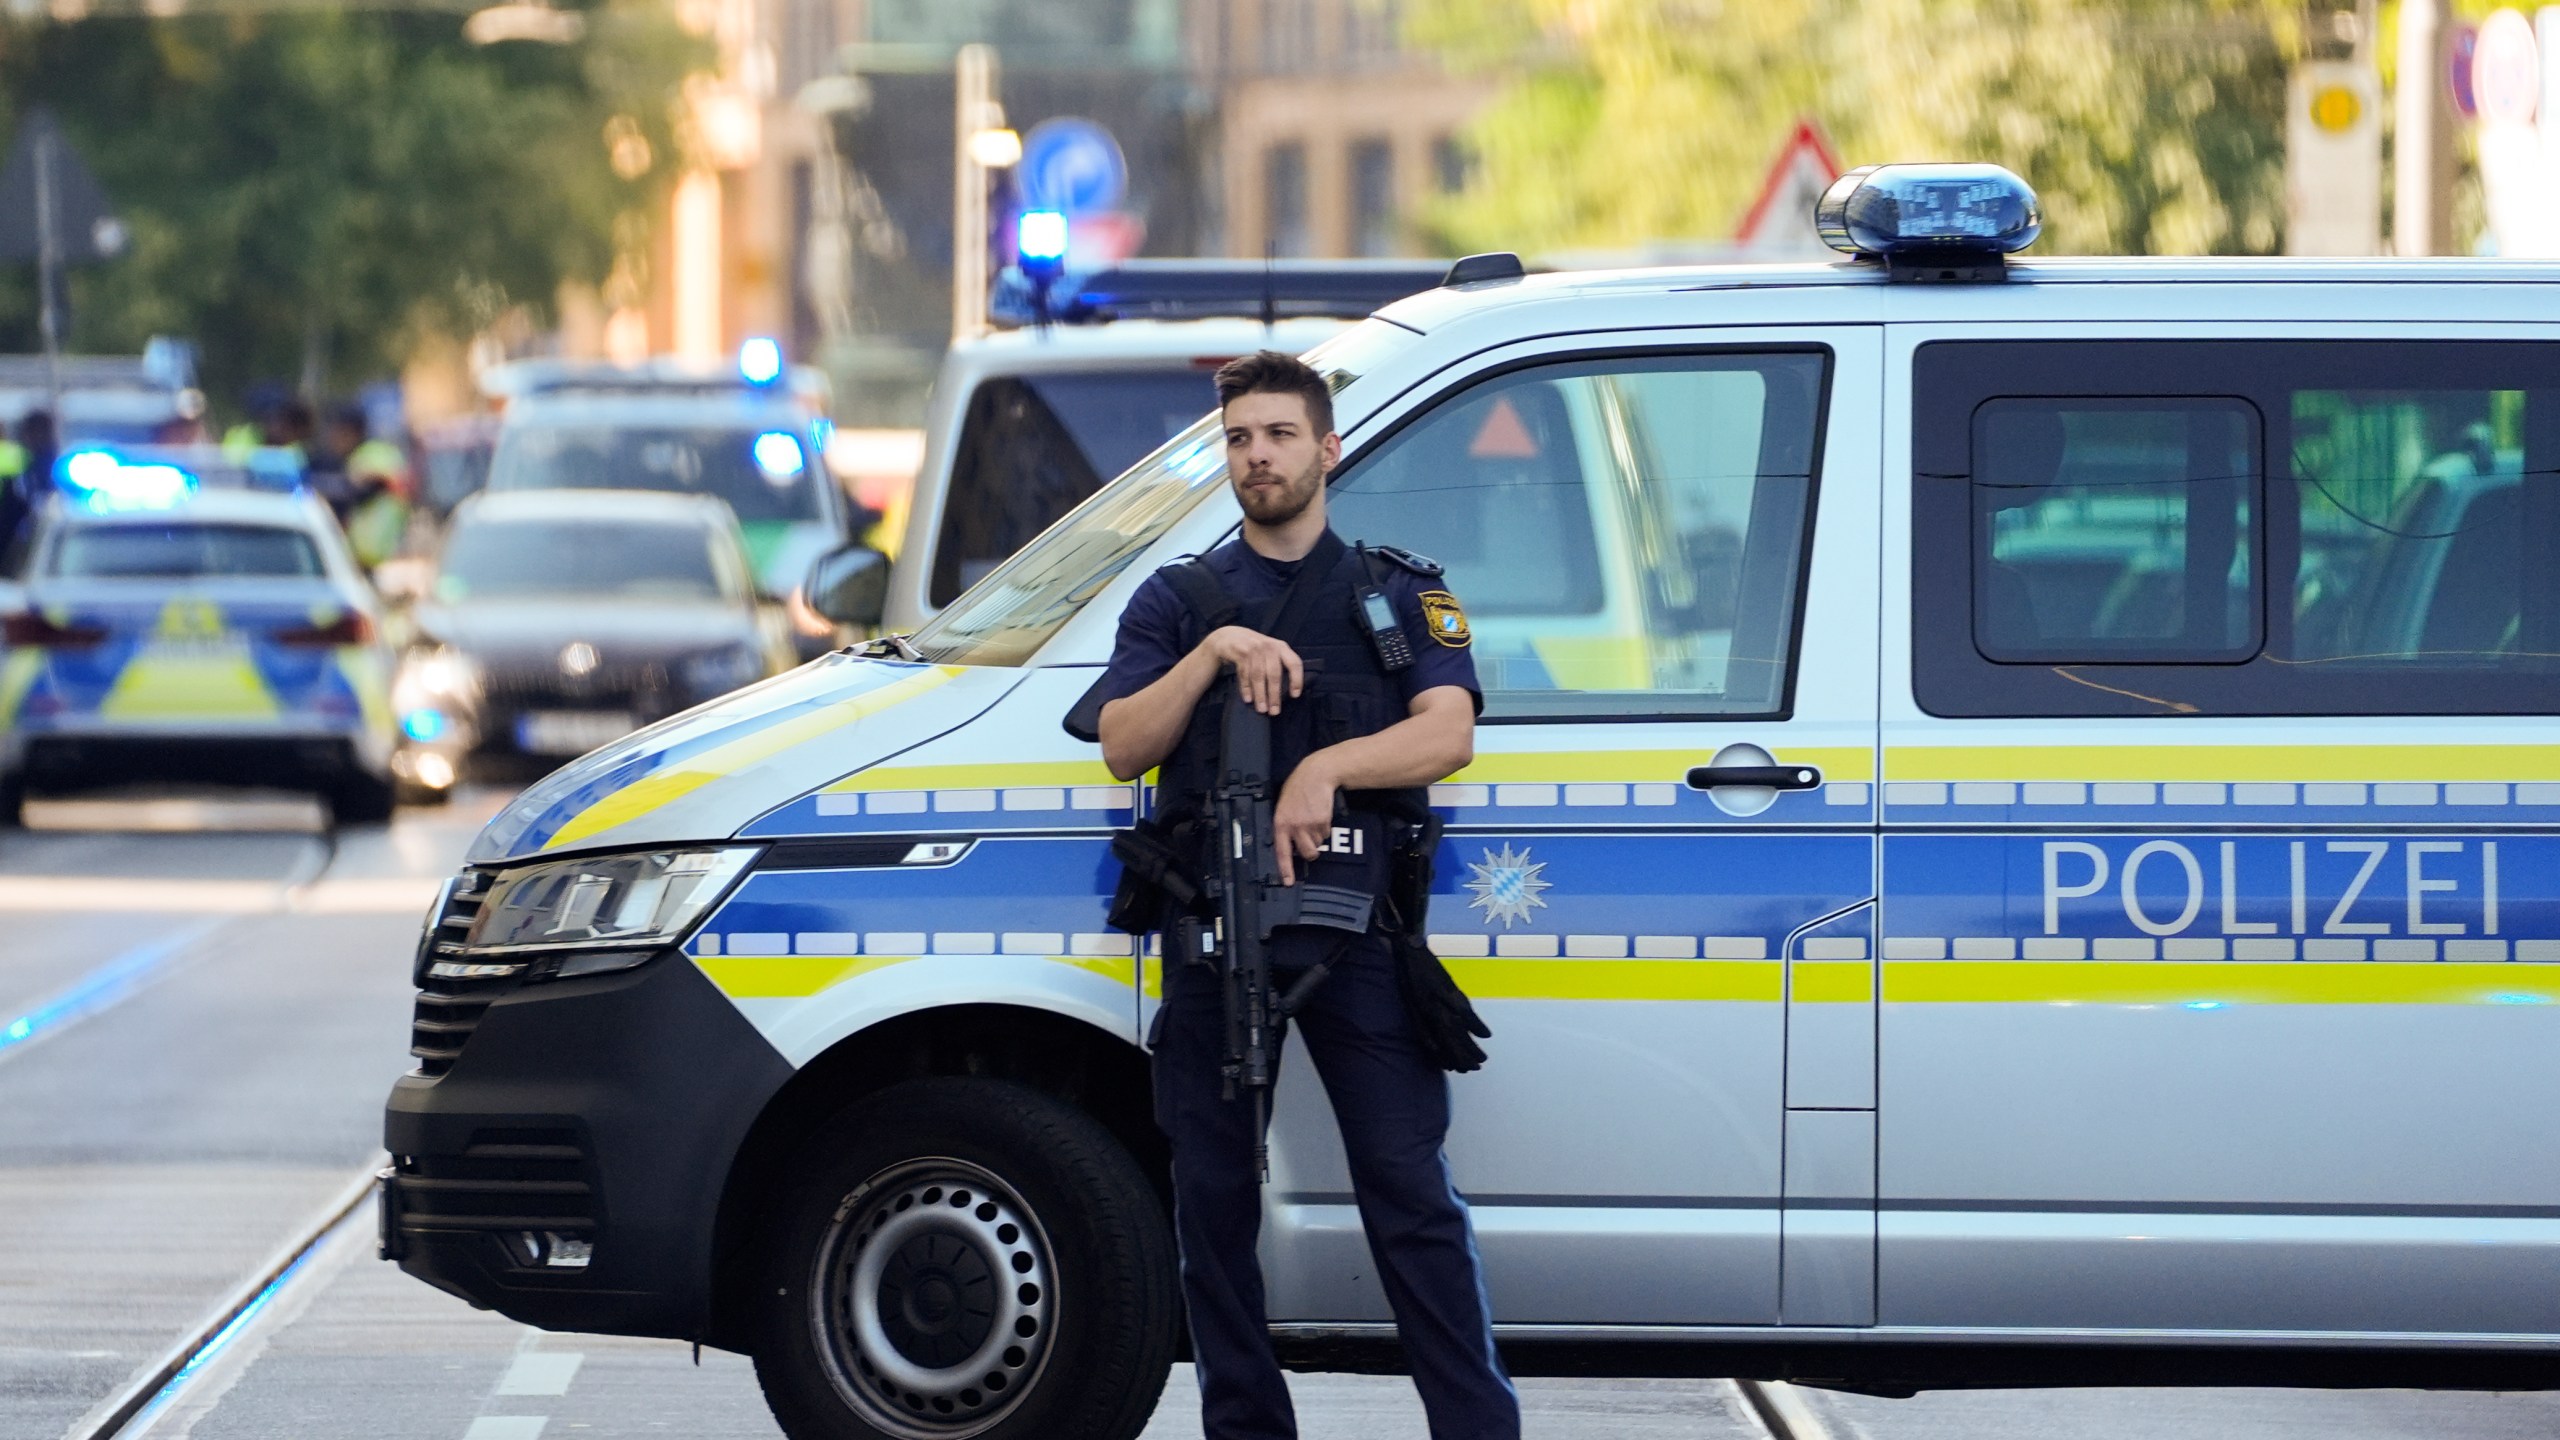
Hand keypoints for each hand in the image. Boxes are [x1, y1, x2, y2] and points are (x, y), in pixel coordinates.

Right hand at [1200, 626, 1302, 715]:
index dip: (1296, 679)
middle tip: (1274, 711)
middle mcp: (1269, 646)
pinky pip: (1244, 673)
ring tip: (1261, 709)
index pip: (1294, 663)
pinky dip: (1246, 687)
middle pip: (1274, 673)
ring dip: (1260, 694)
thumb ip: (1279, 665)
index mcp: (1281, 647)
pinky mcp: (1240, 651)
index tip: (1295, 695)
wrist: (1229, 636)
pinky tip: (1248, 699)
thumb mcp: (1270, 652)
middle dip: (1274, 694)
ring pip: (1258, 675)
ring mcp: (1254, 647)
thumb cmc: (1255, 650)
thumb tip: (1288, 692)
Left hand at [1271, 760, 1337, 886]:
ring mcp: (1310, 825)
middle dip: (1311, 852)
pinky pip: (1325, 833)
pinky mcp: (1323, 822)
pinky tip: (1319, 815)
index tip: (1288, 882)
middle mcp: (1295, 827)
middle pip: (1307, 853)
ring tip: (1313, 820)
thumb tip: (1288, 844)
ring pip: (1318, 843)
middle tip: (1310, 843)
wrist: (1316, 775)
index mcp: (1280, 823)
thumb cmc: (1297, 789)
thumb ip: (1284, 824)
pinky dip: (1324, 828)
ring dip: (1317, 837)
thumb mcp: (1283, 806)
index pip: (1282, 851)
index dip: (1285, 869)